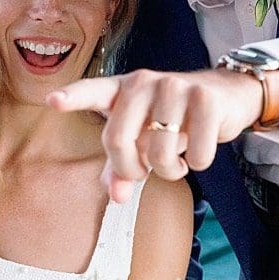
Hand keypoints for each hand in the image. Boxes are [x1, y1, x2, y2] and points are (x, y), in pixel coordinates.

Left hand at [47, 67, 267, 202]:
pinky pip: (196, 153)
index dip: (72, 97)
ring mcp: (174, 86)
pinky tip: (200, 151)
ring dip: (171, 171)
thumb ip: (123, 166)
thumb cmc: (173, 120)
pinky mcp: (205, 98)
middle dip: (132, 169)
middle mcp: (143, 82)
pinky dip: (199, 163)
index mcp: (120, 89)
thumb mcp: (143, 139)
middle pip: (118, 140)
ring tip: (178, 161)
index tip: (52, 101)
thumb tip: (117, 197)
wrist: (225, 96)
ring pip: (159, 152)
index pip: (91, 91)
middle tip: (146, 171)